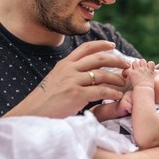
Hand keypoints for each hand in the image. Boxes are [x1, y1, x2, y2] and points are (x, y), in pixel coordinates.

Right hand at [3, 41, 130, 117]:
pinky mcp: (76, 95)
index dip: (101, 44)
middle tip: (126, 65)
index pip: (86, 48)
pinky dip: (112, 92)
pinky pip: (101, 91)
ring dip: (116, 78)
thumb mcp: (56, 79)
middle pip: (98, 58)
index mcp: (65, 64)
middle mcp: (69, 69)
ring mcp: (73, 81)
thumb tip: (87, 72)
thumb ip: (70, 73)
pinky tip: (117, 96)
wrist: (32, 113)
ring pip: (102, 74)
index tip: (113, 45)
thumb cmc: (46, 100)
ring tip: (123, 82)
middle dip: (116, 60)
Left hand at [124, 59, 154, 88]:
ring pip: (135, 62)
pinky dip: (125, 72)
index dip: (147, 65)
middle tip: (136, 70)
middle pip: (142, 60)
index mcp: (150, 71)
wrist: (145, 90)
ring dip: (132, 66)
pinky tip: (125, 76)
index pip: (151, 63)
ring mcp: (138, 70)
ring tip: (131, 72)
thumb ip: (149, 78)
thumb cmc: (149, 90)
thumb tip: (147, 79)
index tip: (145, 69)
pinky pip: (127, 69)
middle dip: (139, 64)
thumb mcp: (152, 82)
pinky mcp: (132, 73)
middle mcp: (144, 69)